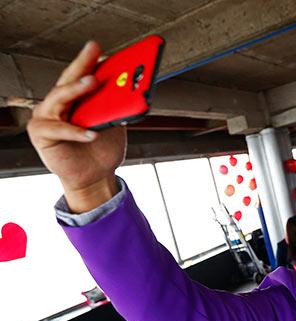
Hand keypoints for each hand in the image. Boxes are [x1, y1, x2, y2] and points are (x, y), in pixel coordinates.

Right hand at [26, 41, 126, 212]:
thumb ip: (118, 107)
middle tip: (94, 52)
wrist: (96, 176)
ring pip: (58, 98)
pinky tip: (91, 134)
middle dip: (82, 64)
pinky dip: (77, 131)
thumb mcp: (115, 124)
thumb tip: (132, 90)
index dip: (90, 60)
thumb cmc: (102, 148)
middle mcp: (57, 102)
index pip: (82, 74)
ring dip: (75, 89)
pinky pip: (59, 130)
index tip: (101, 47)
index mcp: (75, 97)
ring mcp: (46, 117)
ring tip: (92, 82)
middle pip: (68, 79)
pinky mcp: (41, 135)